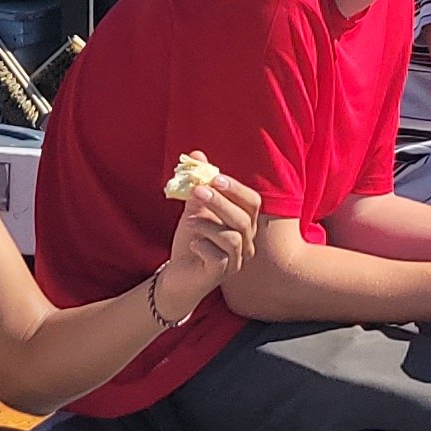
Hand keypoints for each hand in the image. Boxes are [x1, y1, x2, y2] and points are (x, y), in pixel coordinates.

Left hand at [152, 171, 257, 317]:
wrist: (178, 275)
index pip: (252, 202)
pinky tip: (192, 244)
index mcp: (244, 223)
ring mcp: (237, 260)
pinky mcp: (221, 274)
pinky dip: (203, 246)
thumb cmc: (191, 240)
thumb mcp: (194, 209)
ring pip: (233, 237)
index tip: (215, 176)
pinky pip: (218, 257)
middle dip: (221, 202)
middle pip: (244, 219)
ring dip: (208, 224)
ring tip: (188, 220)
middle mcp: (246, 242)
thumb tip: (196, 155)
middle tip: (198, 189)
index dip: (236, 188)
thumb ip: (198, 185)